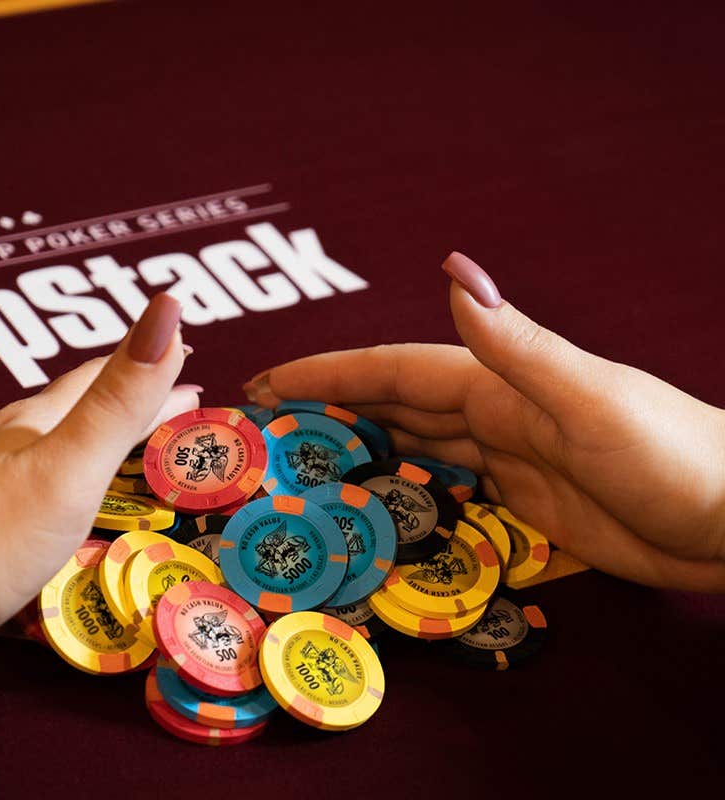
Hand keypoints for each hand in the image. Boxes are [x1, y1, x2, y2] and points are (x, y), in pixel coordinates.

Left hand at [0, 294, 199, 672]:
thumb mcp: (66, 471)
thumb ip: (118, 402)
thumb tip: (166, 307)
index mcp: (28, 426)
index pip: (97, 384)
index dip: (146, 372)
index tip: (188, 362)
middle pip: (61, 409)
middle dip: (112, 403)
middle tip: (156, 402)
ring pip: (24, 444)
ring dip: (69, 439)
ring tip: (93, 445)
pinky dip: (31, 481)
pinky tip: (18, 500)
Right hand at [244, 252, 724, 591]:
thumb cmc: (676, 454)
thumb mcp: (589, 398)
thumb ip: (514, 344)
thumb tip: (452, 269)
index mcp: (500, 386)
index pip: (394, 373)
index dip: (326, 374)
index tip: (264, 385)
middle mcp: (496, 418)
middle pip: (392, 410)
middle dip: (323, 413)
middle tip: (258, 434)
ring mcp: (510, 463)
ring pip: (413, 452)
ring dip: (355, 453)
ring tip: (295, 471)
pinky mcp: (525, 509)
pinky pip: (444, 498)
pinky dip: (401, 498)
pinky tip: (371, 512)